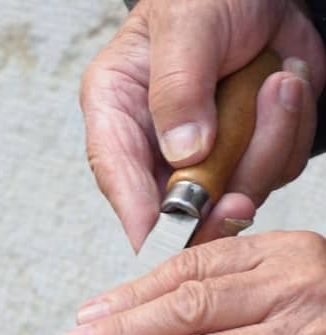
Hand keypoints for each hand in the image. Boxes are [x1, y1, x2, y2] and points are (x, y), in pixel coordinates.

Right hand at [82, 0, 324, 247]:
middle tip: (238, 197)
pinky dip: (291, 130)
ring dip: (269, 142)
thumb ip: (178, 87)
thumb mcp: (186, 24)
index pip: (117, 173)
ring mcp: (207, 156)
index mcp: (119, 112)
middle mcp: (158, 146)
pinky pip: (276, 171)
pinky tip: (286, 83)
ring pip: (237, 193)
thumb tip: (183, 152)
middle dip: (218, 199)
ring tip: (278, 82)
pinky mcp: (248, 153)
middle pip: (180, 206)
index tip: (162, 237)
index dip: (137, 213)